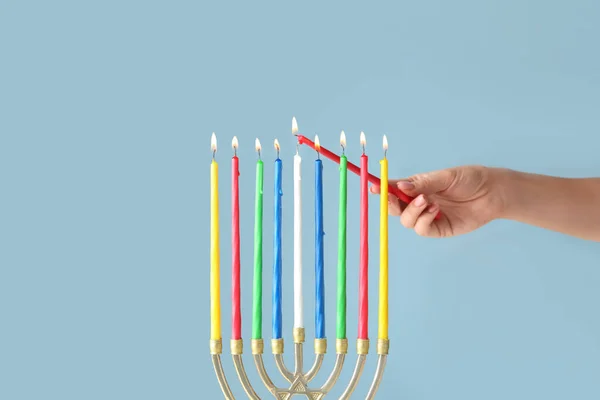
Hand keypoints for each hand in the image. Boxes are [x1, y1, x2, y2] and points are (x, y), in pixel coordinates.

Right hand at [370, 165, 503, 237]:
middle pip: (394, 208)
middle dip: (391, 203)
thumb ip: (423, 183)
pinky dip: (424, 220)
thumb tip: (401, 187)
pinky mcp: (439, 229)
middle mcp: (419, 201)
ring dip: (412, 211)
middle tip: (394, 197)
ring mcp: (428, 216)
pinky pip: (422, 230)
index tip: (374, 187)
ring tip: (428, 201)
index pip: (394, 188)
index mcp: (418, 186)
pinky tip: (435, 211)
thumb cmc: (471, 179)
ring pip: (406, 221)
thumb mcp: (446, 176)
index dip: (382, 189)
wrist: (493, 193)